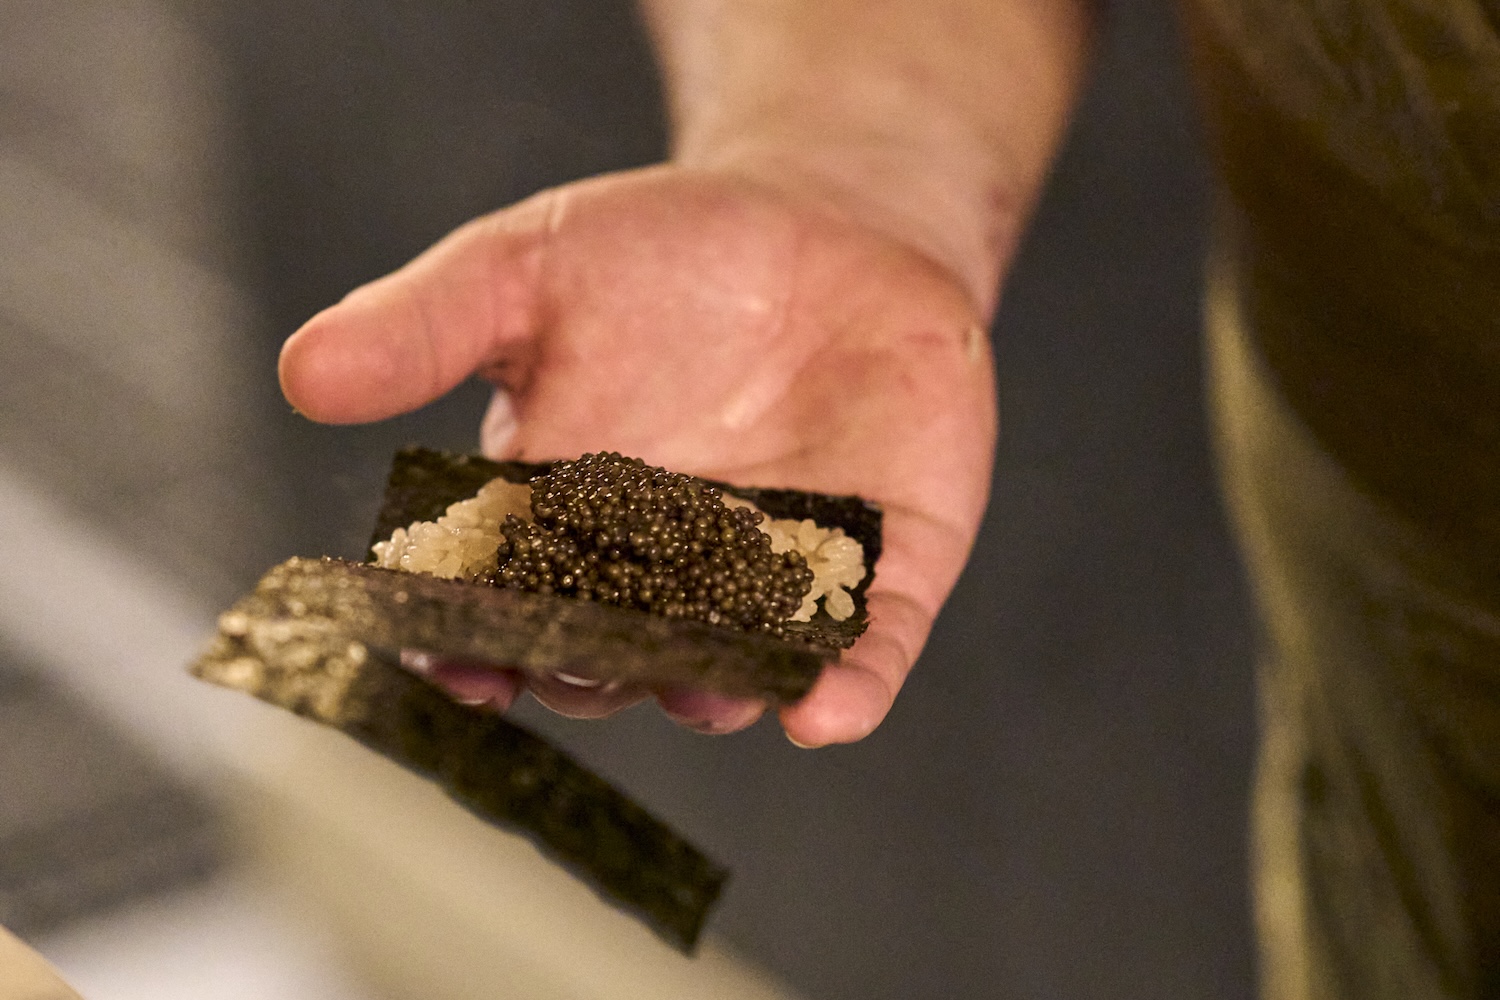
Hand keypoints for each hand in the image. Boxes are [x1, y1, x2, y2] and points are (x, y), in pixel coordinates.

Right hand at [279, 164, 995, 745]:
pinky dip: (850, 681)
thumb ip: (429, 327)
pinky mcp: (883, 564)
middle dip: (596, 668)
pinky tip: (829, 710)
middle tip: (572, 667)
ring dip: (716, 687)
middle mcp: (665, 576)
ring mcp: (778, 578)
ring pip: (739, 662)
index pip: (504, 599)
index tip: (447, 657)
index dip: (472, 638)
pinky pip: (866, 642)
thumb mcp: (531, 269)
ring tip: (699, 693)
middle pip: (619, 653)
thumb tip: (301, 373)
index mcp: (565, 522)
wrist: (825, 222)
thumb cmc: (663, 251)